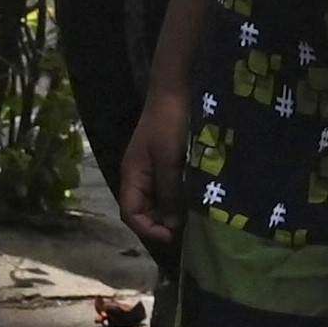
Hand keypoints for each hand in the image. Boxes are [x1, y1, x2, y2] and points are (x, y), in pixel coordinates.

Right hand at [117, 87, 190, 251]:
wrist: (176, 90)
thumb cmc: (168, 123)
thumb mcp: (168, 160)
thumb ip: (169, 191)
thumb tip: (171, 224)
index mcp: (132, 176)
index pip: (131, 214)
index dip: (148, 229)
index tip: (172, 236)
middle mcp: (139, 176)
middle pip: (144, 210)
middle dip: (162, 223)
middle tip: (187, 229)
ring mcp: (153, 168)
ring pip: (159, 200)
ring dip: (173, 211)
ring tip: (194, 218)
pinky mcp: (168, 161)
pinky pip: (170, 186)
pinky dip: (180, 196)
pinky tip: (196, 199)